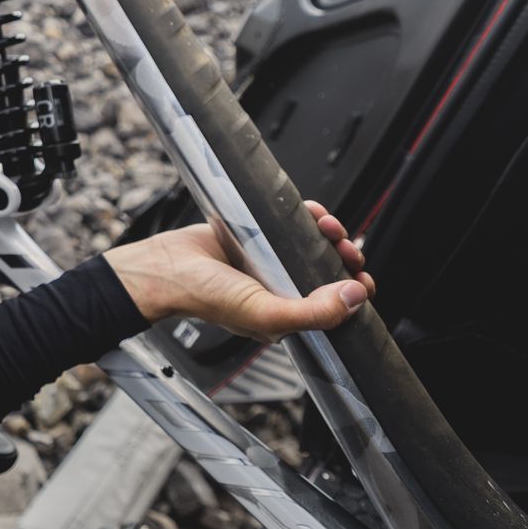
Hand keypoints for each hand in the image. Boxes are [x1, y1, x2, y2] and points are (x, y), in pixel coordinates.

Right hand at [104, 201, 375, 341]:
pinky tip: (311, 213)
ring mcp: (271, 260)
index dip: (353, 293)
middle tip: (346, 249)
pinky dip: (308, 215)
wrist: (166, 267)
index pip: (334, 307)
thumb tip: (354, 297)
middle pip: (330, 271)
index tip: (361, 280)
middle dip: (345, 257)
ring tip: (327, 226)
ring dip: (329, 233)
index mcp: (286, 315)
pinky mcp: (259, 234)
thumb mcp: (266, 314)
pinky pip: (293, 222)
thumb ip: (313, 312)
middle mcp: (282, 288)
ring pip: (315, 244)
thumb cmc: (205, 297)